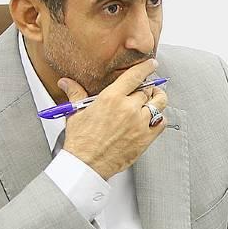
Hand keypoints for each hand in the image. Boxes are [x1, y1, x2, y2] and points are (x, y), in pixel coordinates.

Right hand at [61, 59, 166, 179]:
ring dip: (158, 99)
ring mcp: (139, 123)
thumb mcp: (76, 113)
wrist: (87, 164)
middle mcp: (128, 108)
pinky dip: (159, 118)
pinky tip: (153, 118)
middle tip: (146, 89)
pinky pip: (161, 122)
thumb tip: (66, 82)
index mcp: (111, 98)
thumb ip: (76, 94)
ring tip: (155, 98)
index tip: (152, 64)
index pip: (135, 76)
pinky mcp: (145, 138)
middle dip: (148, 87)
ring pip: (159, 103)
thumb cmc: (81, 141)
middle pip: (147, 89)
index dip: (146, 68)